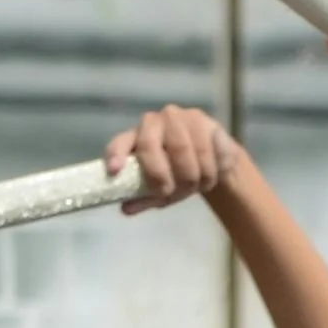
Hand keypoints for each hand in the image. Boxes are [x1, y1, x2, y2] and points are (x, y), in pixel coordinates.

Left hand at [107, 103, 247, 214]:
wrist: (213, 162)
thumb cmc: (176, 173)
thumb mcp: (158, 190)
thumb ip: (143, 198)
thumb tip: (127, 209)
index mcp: (134, 138)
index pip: (120, 143)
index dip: (116, 154)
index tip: (114, 170)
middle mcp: (154, 122)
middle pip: (150, 146)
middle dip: (159, 175)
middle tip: (168, 192)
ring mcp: (180, 118)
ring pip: (183, 151)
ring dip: (190, 178)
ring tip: (194, 188)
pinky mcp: (206, 122)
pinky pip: (207, 150)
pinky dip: (209, 171)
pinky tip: (209, 176)